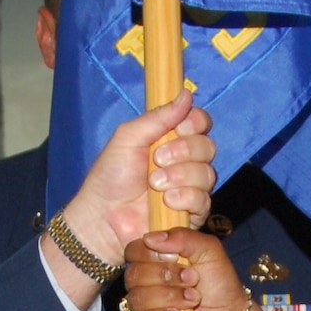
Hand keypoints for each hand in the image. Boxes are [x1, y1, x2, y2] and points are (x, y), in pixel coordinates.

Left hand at [45, 94, 216, 310]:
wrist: (103, 217)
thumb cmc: (110, 177)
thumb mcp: (128, 138)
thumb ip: (158, 117)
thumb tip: (186, 93)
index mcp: (171, 139)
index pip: (200, 122)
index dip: (195, 123)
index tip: (179, 128)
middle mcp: (186, 161)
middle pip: (208, 146)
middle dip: (184, 151)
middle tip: (157, 160)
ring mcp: (190, 187)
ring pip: (208, 173)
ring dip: (180, 176)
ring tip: (154, 185)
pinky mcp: (192, 213)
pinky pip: (204, 200)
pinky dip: (185, 198)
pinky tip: (166, 202)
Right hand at [123, 228, 288, 310]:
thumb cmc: (219, 282)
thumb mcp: (208, 250)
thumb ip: (183, 237)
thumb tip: (151, 238)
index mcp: (154, 259)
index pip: (133, 251)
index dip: (150, 254)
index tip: (176, 258)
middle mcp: (145, 282)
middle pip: (133, 275)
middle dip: (166, 277)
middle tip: (192, 279)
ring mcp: (144, 307)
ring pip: (137, 298)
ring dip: (169, 297)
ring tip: (193, 299)